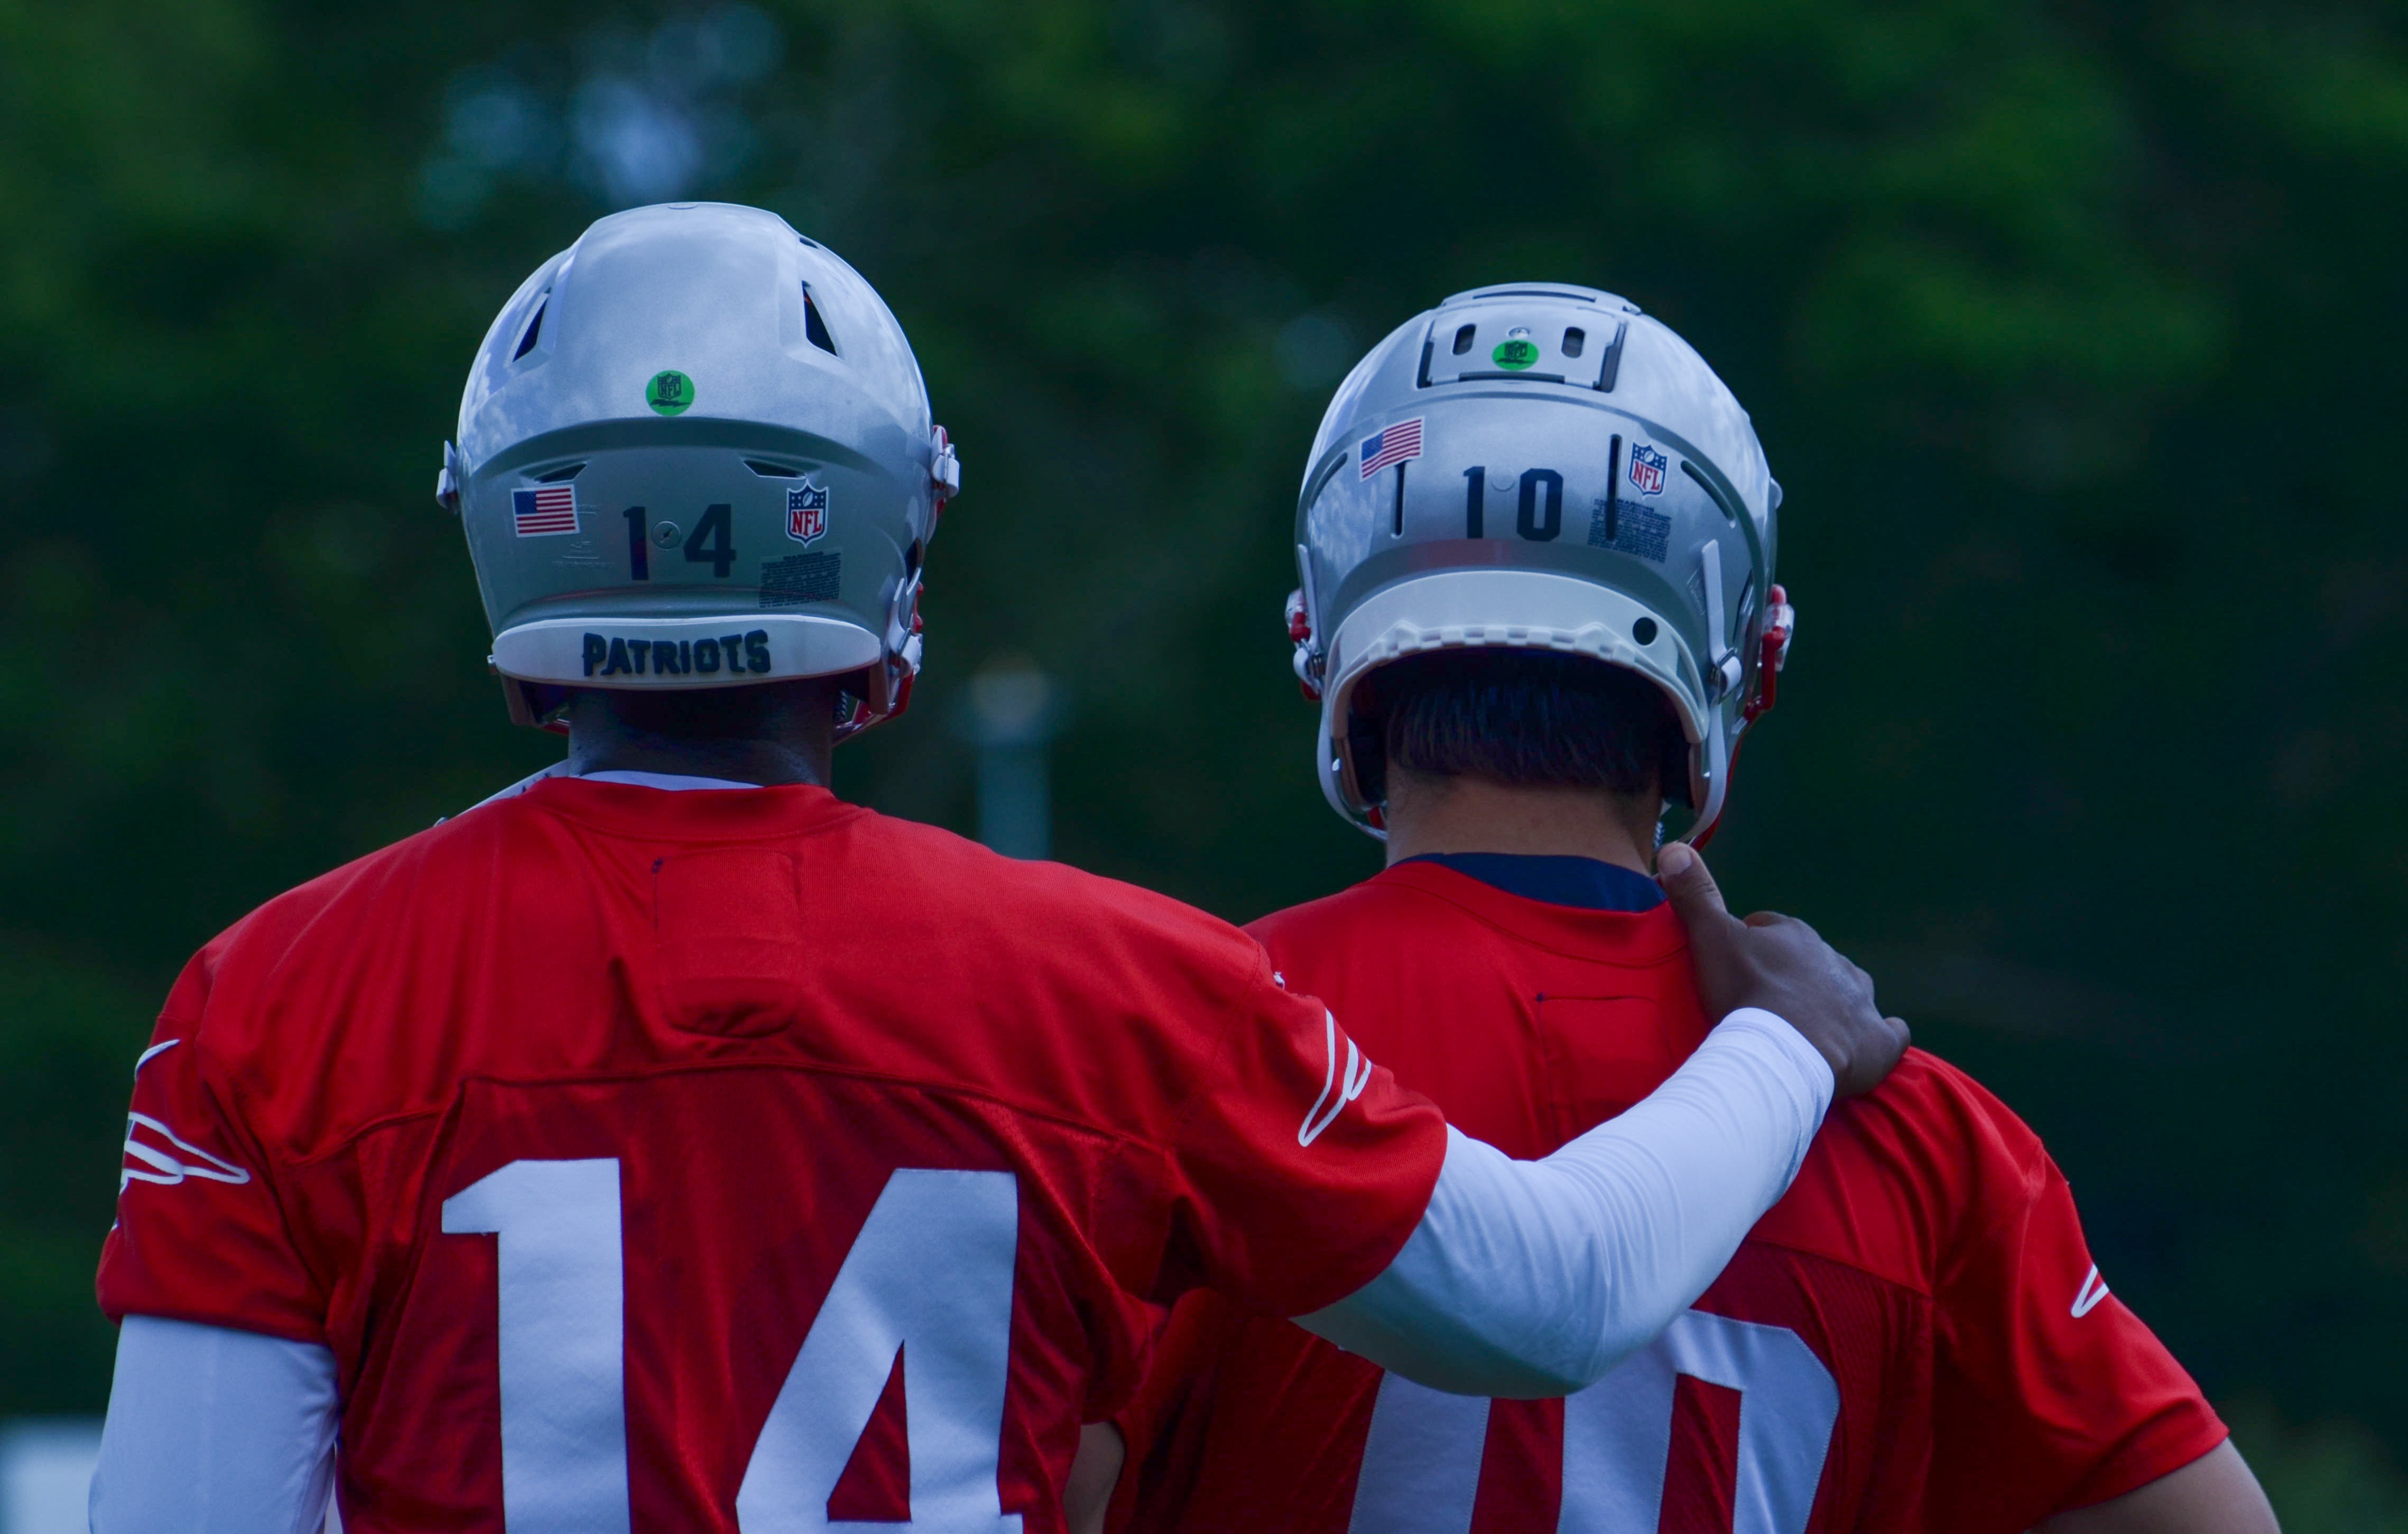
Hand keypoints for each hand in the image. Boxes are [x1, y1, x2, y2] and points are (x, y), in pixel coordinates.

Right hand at [1657, 842, 1908, 1097]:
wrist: (1786, 1051)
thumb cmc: (1747, 994)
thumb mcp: (1710, 940)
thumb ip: (1695, 897)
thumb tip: (1674, 849)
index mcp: (1795, 935)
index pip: (1770, 929)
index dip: (1750, 947)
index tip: (1734, 969)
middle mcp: (1833, 961)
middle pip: (1809, 961)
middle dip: (1790, 976)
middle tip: (1763, 1003)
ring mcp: (1860, 1001)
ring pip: (1848, 990)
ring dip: (1831, 1001)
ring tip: (1807, 1024)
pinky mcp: (1879, 1041)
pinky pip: (1889, 1034)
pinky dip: (1881, 1036)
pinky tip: (1869, 1043)